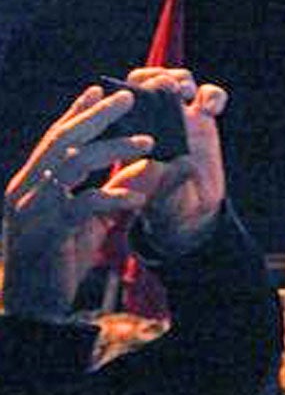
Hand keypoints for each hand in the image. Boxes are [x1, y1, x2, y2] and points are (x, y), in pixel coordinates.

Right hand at [3, 84, 154, 318]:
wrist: (33, 306)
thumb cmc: (57, 259)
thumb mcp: (84, 220)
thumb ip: (104, 192)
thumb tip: (139, 166)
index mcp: (31, 184)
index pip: (54, 139)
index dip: (76, 113)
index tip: (98, 88)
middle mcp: (26, 191)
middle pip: (62, 141)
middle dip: (97, 116)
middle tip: (129, 98)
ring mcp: (33, 211)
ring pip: (72, 165)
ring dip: (112, 150)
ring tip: (148, 143)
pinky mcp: (47, 234)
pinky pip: (80, 206)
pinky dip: (111, 197)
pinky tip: (137, 198)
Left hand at [119, 68, 228, 253]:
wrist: (190, 213)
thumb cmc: (163, 207)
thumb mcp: (156, 199)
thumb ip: (166, 182)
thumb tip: (179, 164)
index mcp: (124, 136)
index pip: (115, 103)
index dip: (121, 94)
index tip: (130, 99)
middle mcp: (149, 122)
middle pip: (142, 81)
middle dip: (152, 79)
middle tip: (166, 89)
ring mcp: (177, 117)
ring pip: (173, 79)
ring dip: (178, 78)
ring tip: (185, 92)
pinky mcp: (203, 119)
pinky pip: (208, 95)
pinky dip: (212, 94)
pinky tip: (213, 108)